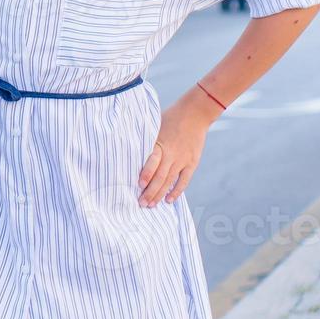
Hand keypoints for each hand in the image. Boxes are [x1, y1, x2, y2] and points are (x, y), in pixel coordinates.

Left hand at [138, 90, 218, 206]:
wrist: (195, 113)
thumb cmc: (169, 118)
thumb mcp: (153, 125)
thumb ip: (143, 139)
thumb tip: (125, 146)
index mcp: (160, 143)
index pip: (152, 162)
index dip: (146, 174)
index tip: (138, 185)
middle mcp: (171, 153)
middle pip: (160, 176)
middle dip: (150, 191)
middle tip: (141, 203)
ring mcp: (182, 159)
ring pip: (170, 180)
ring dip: (160, 194)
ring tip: (151, 205)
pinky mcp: (192, 162)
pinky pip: (184, 180)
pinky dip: (177, 191)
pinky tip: (169, 200)